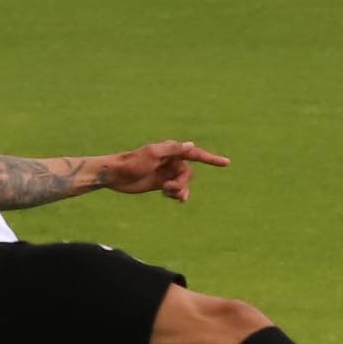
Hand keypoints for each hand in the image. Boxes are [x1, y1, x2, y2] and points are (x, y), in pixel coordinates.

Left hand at [98, 139, 229, 202]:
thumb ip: (172, 150)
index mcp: (171, 151)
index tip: (226, 163)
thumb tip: (191, 145)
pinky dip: (177, 195)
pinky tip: (172, 198)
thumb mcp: (152, 155)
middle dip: (181, 183)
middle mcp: (171, 161)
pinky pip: (177, 190)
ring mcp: (167, 172)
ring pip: (184, 184)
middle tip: (167, 188)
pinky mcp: (161, 183)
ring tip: (166, 193)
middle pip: (188, 174)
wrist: (116, 175)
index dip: (211, 159)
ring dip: (178, 190)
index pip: (196, 154)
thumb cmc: (132, 162)